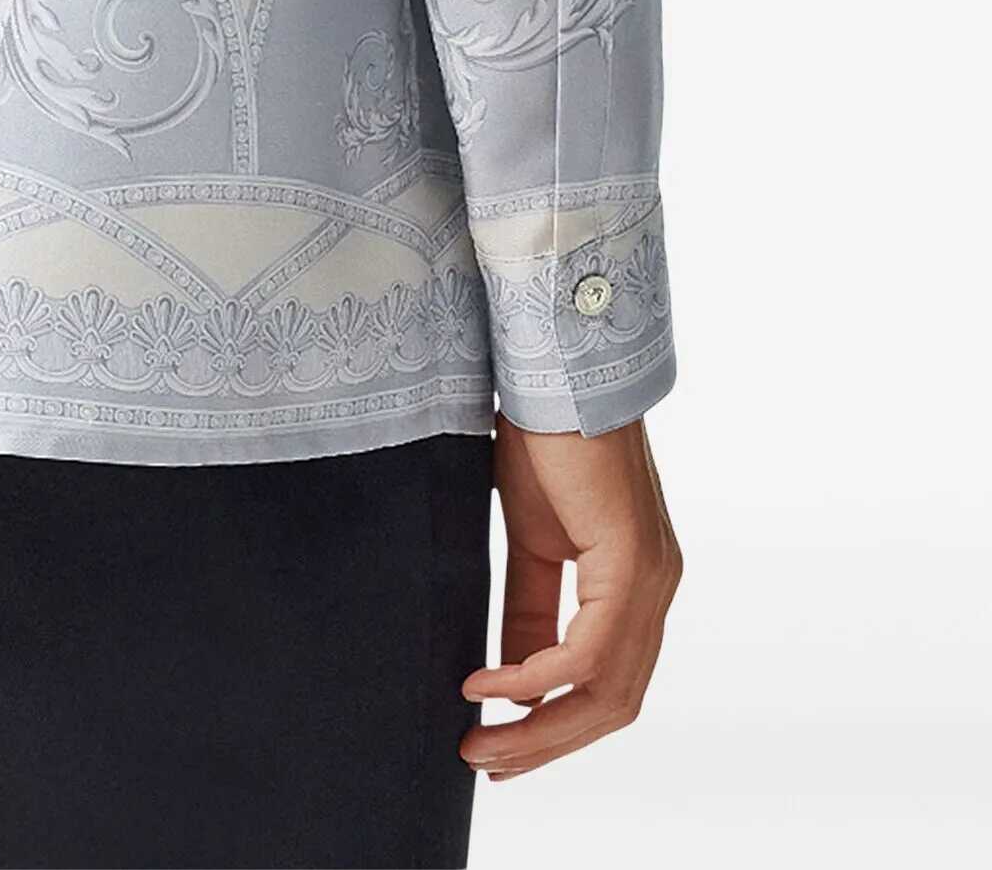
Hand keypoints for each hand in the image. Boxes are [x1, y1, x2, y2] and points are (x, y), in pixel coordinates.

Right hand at [463, 416, 679, 779]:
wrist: (556, 370)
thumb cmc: (544, 437)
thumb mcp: (532, 538)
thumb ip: (530, 606)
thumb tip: (513, 673)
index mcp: (634, 585)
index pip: (606, 685)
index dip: (555, 728)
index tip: (498, 750)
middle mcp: (655, 590)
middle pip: (611, 705)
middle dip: (545, 745)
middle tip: (484, 765)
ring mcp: (650, 579)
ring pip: (605, 692)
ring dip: (539, 728)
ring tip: (478, 741)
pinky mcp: (631, 562)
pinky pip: (587, 652)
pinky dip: (533, 677)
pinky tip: (486, 684)